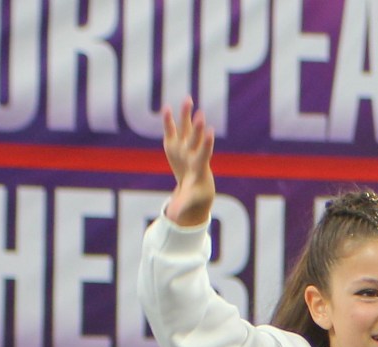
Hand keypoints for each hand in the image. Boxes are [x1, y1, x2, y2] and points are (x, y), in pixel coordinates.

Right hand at [161, 98, 215, 227]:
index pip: (204, 153)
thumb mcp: (189, 200)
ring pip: (186, 128)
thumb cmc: (194, 194)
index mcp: (199, 166)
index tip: (210, 132)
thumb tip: (173, 217)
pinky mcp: (175, 144)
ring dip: (186, 115)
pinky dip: (169, 120)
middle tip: (201, 115)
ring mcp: (184, 147)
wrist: (195, 185)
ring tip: (188, 99)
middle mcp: (193, 153)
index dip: (206, 143)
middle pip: (196, 138)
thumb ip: (182, 205)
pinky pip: (172, 130)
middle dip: (197, 128)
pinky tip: (167, 107)